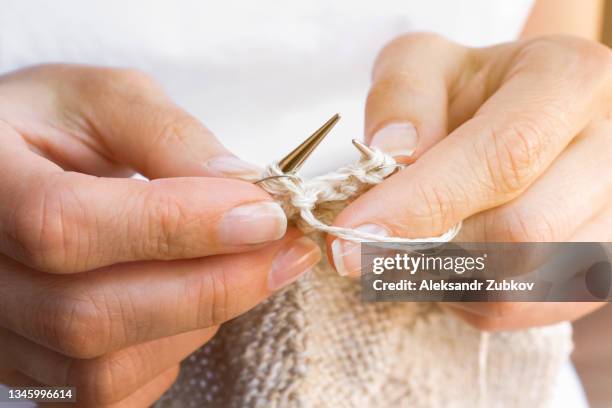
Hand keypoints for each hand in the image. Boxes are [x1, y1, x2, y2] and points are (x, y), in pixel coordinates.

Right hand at [0, 65, 320, 405]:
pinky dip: (169, 355)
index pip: (67, 225)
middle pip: (88, 316)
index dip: (177, 227)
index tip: (265, 214)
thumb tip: (244, 190)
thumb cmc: (56, 126)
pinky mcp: (32, 368)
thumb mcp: (105, 100)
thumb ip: (169, 136)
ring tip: (237, 269)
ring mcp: (1, 331)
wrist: (17, 170)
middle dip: (210, 288)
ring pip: (102, 368)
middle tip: (283, 253)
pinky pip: (107, 394)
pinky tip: (191, 306)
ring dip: (197, 321)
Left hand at [329, 34, 611, 329]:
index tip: (353, 232)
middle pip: (522, 232)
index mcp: (571, 81)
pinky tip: (451, 262)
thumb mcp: (423, 64)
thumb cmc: (468, 90)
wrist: (514, 115)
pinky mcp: (599, 265)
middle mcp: (611, 149)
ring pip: (526, 285)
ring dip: (448, 277)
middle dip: (430, 248)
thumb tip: (395, 151)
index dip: (421, 202)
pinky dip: (471, 298)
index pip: (504, 155)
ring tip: (417, 241)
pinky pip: (529, 310)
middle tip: (371, 244)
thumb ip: (403, 95)